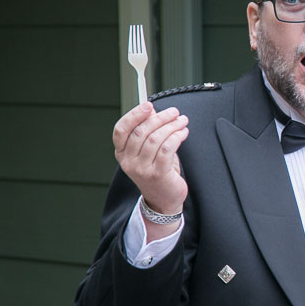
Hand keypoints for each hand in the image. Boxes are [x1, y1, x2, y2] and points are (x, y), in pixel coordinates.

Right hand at [112, 102, 188, 217]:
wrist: (163, 200)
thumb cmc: (157, 171)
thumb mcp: (148, 150)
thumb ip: (148, 131)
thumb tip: (152, 110)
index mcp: (122, 153)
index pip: (121, 129)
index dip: (134, 115)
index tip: (149, 105)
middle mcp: (128, 161)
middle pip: (141, 131)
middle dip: (160, 118)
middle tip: (174, 112)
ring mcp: (142, 169)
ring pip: (156, 139)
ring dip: (172, 126)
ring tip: (182, 121)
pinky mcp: (158, 174)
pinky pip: (167, 149)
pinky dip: (177, 137)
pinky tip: (183, 133)